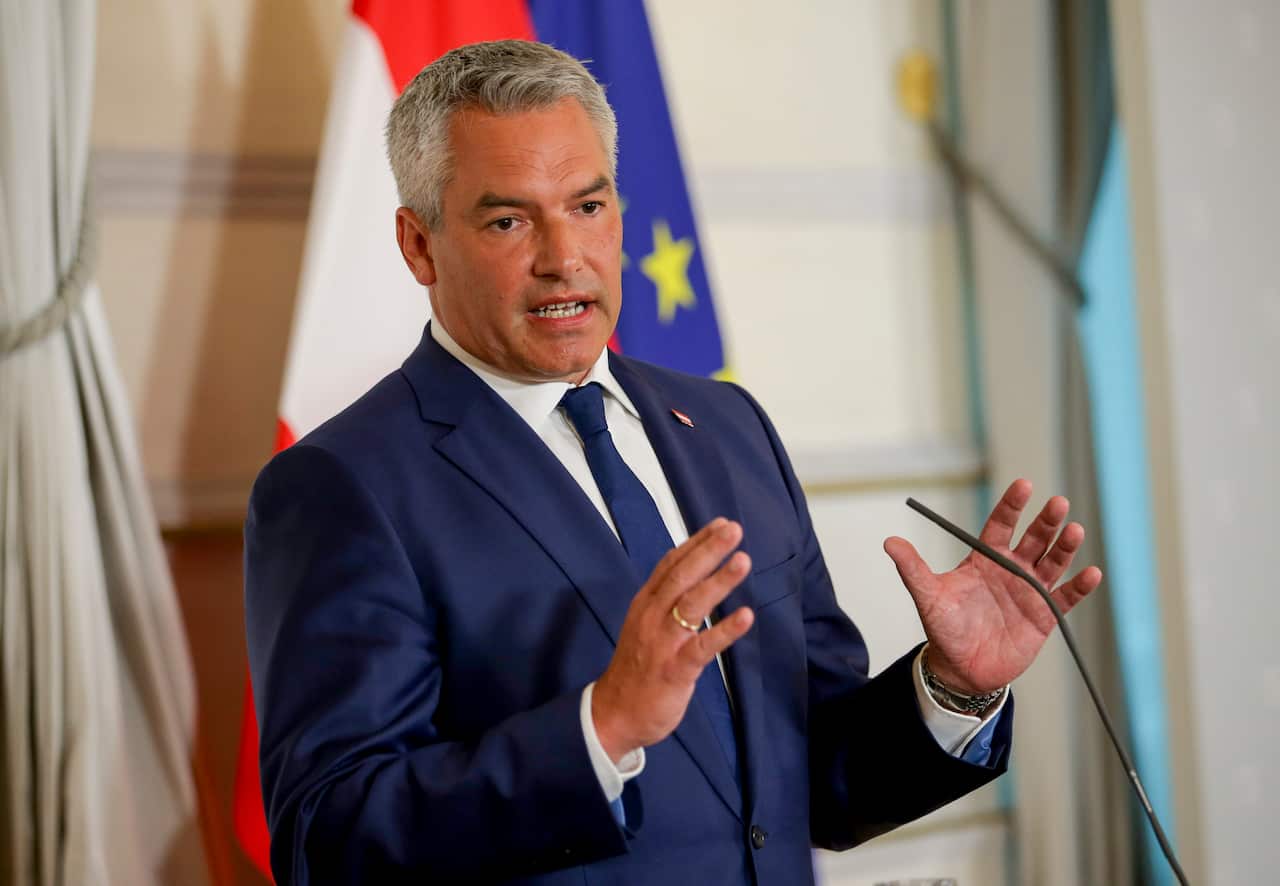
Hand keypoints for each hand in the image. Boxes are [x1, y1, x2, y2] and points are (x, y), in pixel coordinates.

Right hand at [592, 518, 754, 762]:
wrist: (613, 714)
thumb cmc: (636, 668)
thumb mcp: (645, 625)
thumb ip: (666, 601)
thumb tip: (695, 575)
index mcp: (645, 604)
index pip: (671, 564)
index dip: (696, 543)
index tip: (721, 524)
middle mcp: (652, 617)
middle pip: (681, 576)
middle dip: (708, 551)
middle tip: (734, 529)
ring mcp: (662, 643)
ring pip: (691, 605)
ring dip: (719, 581)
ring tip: (743, 560)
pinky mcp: (674, 670)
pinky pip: (702, 647)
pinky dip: (725, 631)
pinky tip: (746, 617)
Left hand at [883, 479, 1101, 694]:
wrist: (961, 669)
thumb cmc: (944, 629)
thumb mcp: (928, 597)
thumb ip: (913, 569)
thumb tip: (890, 542)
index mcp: (985, 559)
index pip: (1001, 525)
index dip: (1012, 506)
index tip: (1024, 485)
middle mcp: (1011, 570)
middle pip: (1033, 539)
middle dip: (1045, 522)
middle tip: (1058, 503)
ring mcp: (1030, 591)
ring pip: (1052, 563)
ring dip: (1065, 547)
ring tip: (1074, 531)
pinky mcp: (1045, 616)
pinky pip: (1066, 598)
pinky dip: (1079, 586)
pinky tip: (1091, 573)